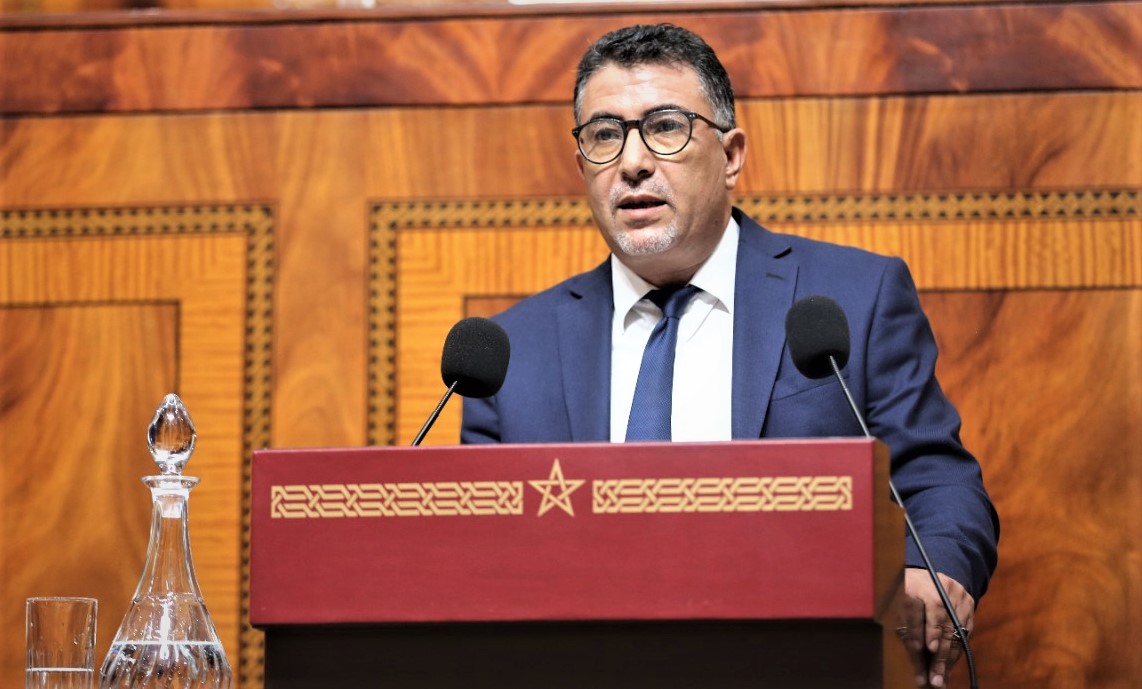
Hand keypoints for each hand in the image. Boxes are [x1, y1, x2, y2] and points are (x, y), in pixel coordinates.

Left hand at [895, 567, 974, 687]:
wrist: (927, 575)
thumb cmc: (907, 597)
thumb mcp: (899, 610)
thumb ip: (907, 635)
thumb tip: (917, 671)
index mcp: (913, 585)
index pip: (919, 611)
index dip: (925, 629)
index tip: (929, 649)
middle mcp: (937, 587)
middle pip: (941, 624)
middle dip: (938, 655)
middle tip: (935, 679)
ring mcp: (956, 593)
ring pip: (956, 630)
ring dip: (948, 657)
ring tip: (942, 678)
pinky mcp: (968, 601)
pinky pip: (966, 630)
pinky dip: (957, 649)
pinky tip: (950, 664)